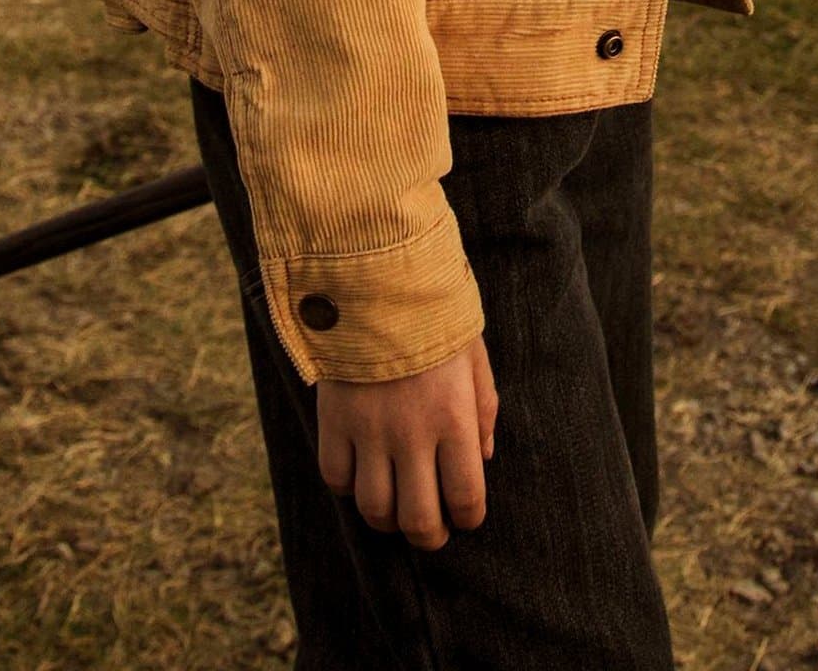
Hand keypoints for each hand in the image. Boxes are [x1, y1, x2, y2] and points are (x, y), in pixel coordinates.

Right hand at [314, 334, 498, 547]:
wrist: (375, 280)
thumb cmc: (433, 319)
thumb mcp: (474, 358)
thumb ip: (484, 410)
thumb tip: (483, 459)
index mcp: (454, 418)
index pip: (465, 497)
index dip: (468, 518)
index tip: (466, 517)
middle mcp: (411, 434)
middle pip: (418, 519)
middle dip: (429, 536)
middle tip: (433, 532)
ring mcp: (368, 432)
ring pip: (375, 509)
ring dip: (389, 519)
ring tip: (397, 508)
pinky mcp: (333, 422)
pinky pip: (336, 479)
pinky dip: (349, 487)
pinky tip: (362, 474)